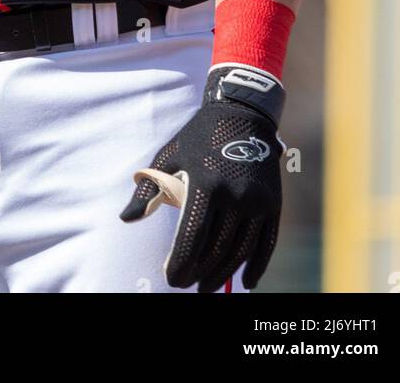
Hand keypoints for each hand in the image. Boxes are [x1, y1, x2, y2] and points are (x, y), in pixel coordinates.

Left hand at [119, 64, 285, 292]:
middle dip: (199, 273)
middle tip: (187, 285)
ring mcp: (256, 201)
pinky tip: (247, 282)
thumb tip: (126, 219)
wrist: (242, 113)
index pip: (192, 238)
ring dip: (223, 274)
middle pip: (216, 249)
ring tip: (207, 285)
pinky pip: (266, 243)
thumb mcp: (169, 156)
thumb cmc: (198, 137)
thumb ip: (149, 189)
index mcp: (205, 183)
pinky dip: (257, 265)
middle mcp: (234, 194)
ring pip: (240, 250)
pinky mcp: (273, 203)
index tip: (171, 279)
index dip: (181, 264)